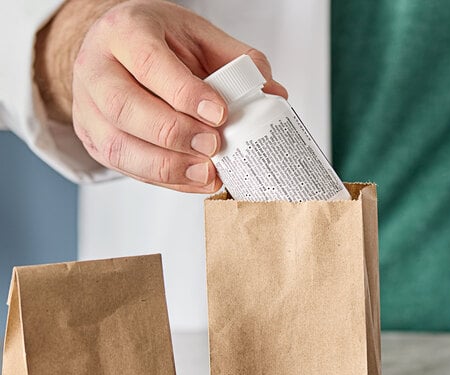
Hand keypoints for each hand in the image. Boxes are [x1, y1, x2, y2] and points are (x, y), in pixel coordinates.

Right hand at [34, 0, 286, 192]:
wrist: (116, 53)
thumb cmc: (159, 44)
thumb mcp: (197, 37)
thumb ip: (236, 61)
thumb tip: (274, 95)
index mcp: (124, 32)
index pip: (149, 63)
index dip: (184, 93)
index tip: (219, 113)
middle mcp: (97, 69)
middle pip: (125, 108)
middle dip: (175, 134)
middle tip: (213, 145)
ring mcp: (89, 108)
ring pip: (119, 146)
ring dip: (168, 166)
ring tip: (206, 172)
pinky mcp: (93, 139)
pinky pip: (127, 168)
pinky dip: (165, 180)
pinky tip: (194, 180)